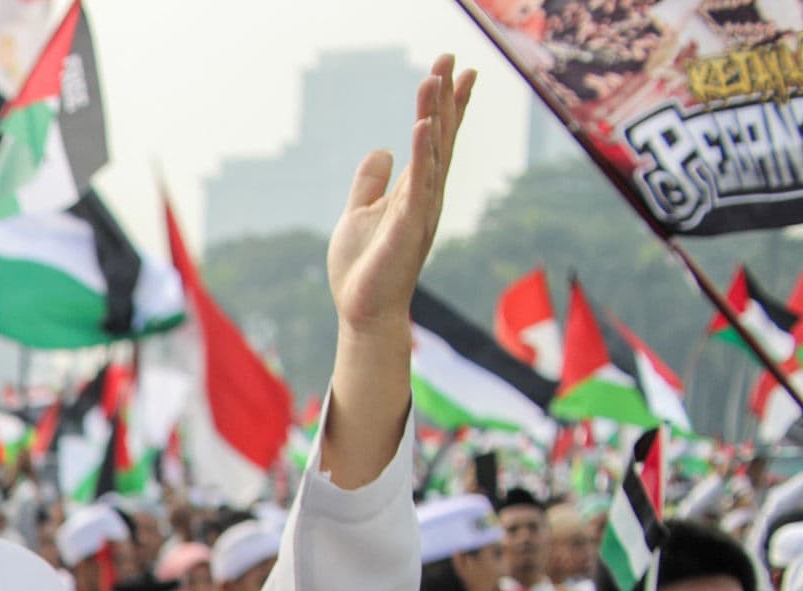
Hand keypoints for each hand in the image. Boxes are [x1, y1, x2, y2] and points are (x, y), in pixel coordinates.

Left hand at [327, 56, 473, 338]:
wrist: (363, 310)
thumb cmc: (364, 267)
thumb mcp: (360, 213)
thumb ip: (371, 182)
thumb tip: (382, 150)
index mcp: (415, 190)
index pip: (435, 138)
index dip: (445, 104)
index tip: (452, 69)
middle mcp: (425, 194)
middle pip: (440, 136)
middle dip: (446, 97)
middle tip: (450, 57)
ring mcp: (420, 209)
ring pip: (433, 153)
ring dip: (434, 114)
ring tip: (434, 77)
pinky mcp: (408, 226)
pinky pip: (419, 184)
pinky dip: (421, 155)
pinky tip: (422, 126)